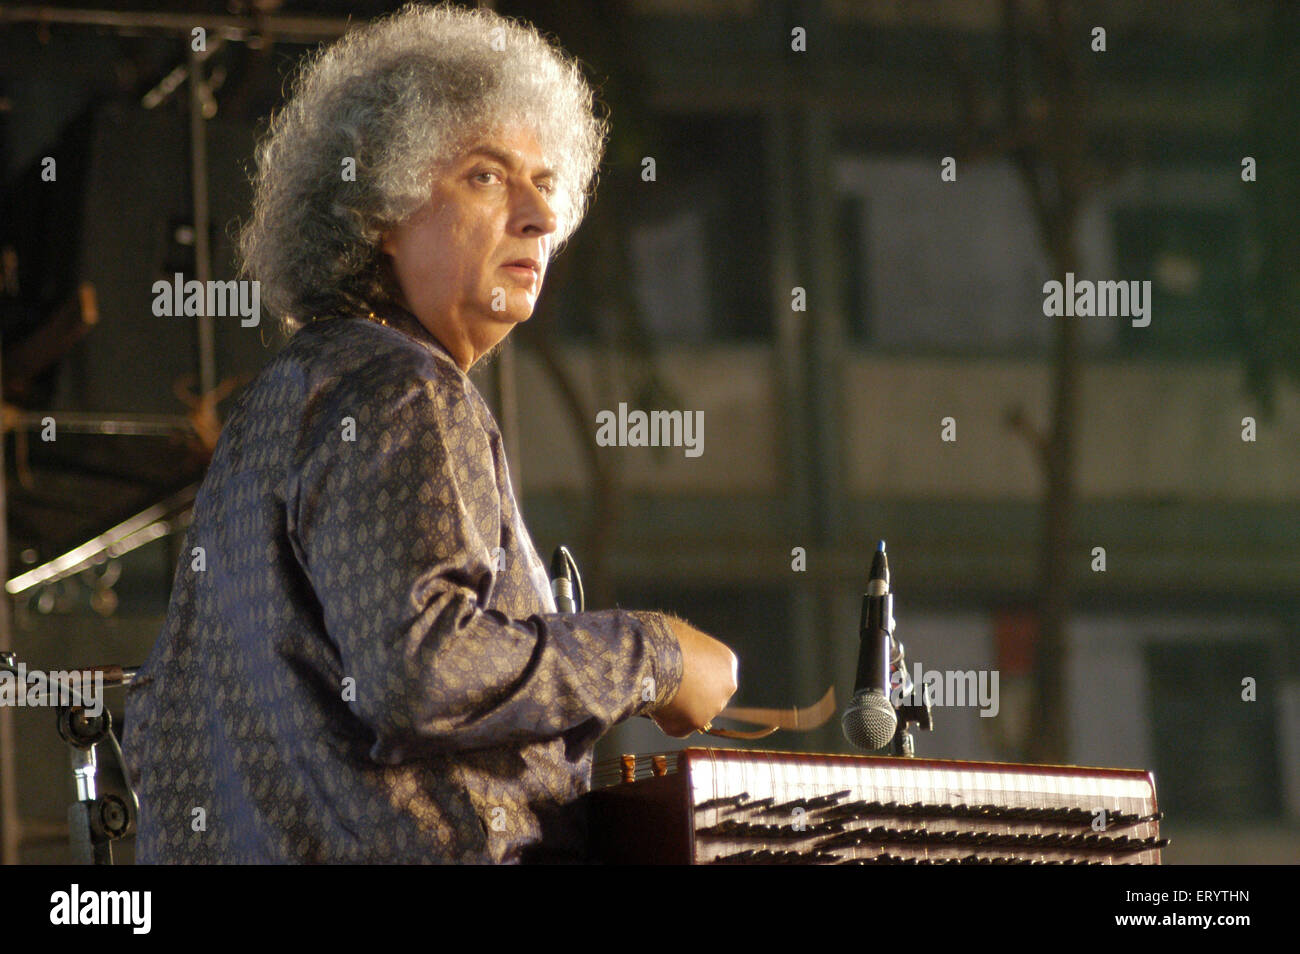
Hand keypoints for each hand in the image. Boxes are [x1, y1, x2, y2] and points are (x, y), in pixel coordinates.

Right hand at [651, 617, 737, 737]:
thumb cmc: (666, 639)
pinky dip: (665, 720)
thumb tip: (680, 659)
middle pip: (708, 697)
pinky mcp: (696, 723)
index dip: (693, 676)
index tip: (677, 674)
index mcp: (727, 662)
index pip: (713, 675)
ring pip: (692, 713)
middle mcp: (727, 685)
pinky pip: (677, 726)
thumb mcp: (686, 639)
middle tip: (666, 687)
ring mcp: (714, 707)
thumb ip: (692, 654)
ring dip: (677, 708)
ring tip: (657, 691)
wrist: (656, 655)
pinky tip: (656, 703)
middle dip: (690, 697)